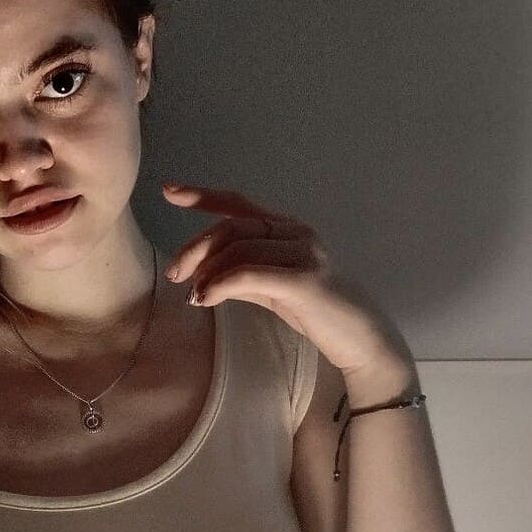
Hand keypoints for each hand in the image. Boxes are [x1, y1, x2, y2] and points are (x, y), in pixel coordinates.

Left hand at [160, 182, 413, 377]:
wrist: (362, 340)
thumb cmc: (317, 313)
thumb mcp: (272, 288)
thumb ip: (242, 273)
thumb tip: (201, 274)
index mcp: (288, 227)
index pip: (239, 203)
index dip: (203, 195)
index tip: (169, 191)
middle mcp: (297, 232)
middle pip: (232, 228)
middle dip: (196, 249)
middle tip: (174, 274)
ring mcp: (305, 253)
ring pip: (239, 250)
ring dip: (207, 273)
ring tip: (193, 296)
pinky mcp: (306, 280)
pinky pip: (251, 274)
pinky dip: (221, 285)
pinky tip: (206, 299)